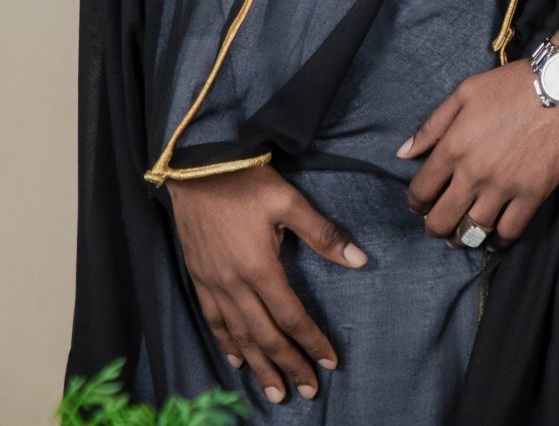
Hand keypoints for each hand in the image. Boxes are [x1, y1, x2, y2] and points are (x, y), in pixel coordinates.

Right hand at [166, 164, 364, 404]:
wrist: (199, 167)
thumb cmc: (248, 182)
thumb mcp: (291, 203)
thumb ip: (324, 235)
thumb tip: (360, 261)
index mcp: (260, 268)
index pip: (292, 316)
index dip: (312, 341)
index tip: (330, 362)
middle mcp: (234, 284)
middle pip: (265, 335)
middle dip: (287, 365)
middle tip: (306, 391)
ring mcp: (212, 283)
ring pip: (239, 334)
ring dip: (257, 365)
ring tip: (274, 392)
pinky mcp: (198, 277)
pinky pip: (213, 319)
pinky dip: (226, 342)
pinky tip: (237, 359)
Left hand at [399, 12, 558, 245]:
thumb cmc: (512, 85)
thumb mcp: (466, 93)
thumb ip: (432, 125)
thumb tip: (403, 153)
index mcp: (453, 147)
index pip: (421, 191)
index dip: (416, 203)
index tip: (421, 204)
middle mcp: (474, 173)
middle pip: (441, 220)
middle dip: (434, 228)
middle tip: (438, 226)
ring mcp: (504, 186)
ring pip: (473, 230)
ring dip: (462, 238)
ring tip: (462, 236)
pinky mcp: (533, 193)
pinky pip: (510, 231)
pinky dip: (499, 242)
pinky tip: (494, 238)